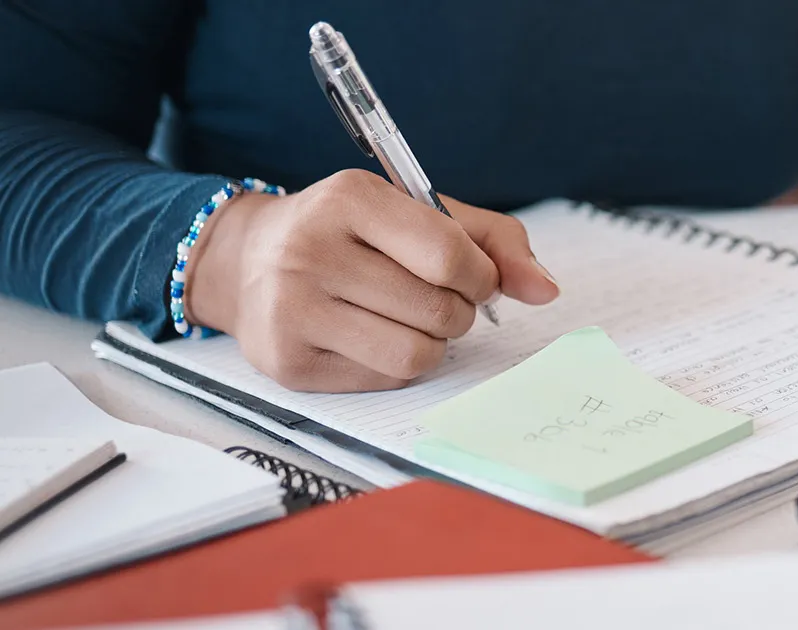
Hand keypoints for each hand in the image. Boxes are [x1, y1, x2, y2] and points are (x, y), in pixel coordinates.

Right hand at [186, 169, 560, 392]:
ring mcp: (292, 310)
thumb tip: (546, 290)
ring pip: (417, 354)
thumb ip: (495, 241)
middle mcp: (310, 251)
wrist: (247, 261)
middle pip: (439, 310)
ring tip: (408, 318)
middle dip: (457, 310)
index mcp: (349, 198)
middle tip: (434, 297)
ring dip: (434, 342)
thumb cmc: (353, 234)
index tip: (475, 277)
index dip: (482, 276)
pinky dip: (398, 363)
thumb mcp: (419, 214)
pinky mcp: (288, 362)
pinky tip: (371, 336)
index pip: (450, 256)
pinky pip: (385, 378)